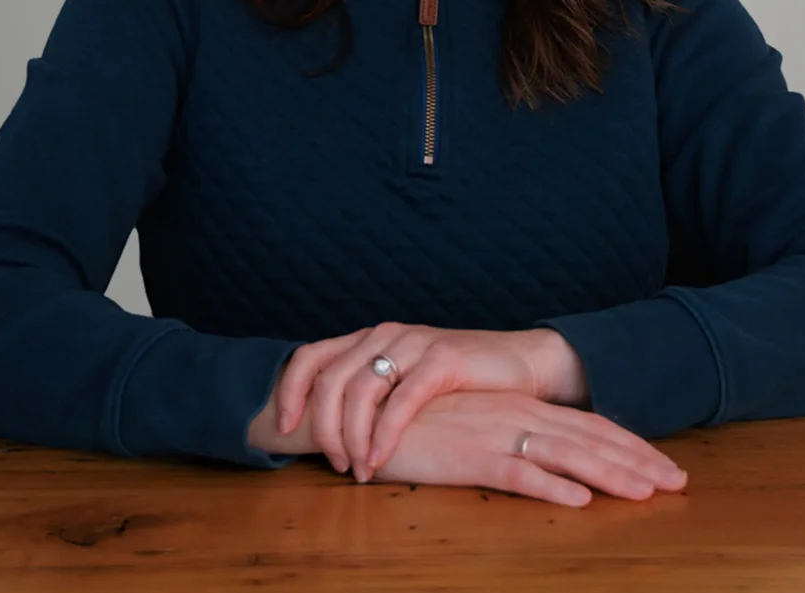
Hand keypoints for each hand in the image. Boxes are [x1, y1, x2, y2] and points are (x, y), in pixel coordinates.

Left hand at [277, 323, 585, 480]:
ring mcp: (413, 344)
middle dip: (324, 429)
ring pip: (360, 391)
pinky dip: (384, 436)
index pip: (310, 356)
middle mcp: (385, 335)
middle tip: (336, 464)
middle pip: (330, 380)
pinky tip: (380, 460)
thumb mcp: (405, 383)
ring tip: (358, 470)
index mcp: (369, 339)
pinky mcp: (441, 360)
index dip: (291, 392)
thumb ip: (372, 396)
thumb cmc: (459, 384)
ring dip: (352, 437)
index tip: (284, 430)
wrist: (520, 365)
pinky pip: (400, 401)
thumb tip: (327, 434)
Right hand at [366, 390, 687, 505]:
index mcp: (522, 408)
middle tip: (680, 482)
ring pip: (567, 457)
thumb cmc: (421, 425)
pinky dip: (551, 488)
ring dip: (611, 475)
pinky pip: (518, 474)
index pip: (590, 427)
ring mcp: (496, 434)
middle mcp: (517, 416)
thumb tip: (551, 460)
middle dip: (639, 461)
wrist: (368, 411)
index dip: (632, 447)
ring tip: (647, 494)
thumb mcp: (475, 427)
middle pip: (591, 440)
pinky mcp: (470, 457)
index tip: (667, 466)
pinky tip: (579, 502)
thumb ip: (511, 438)